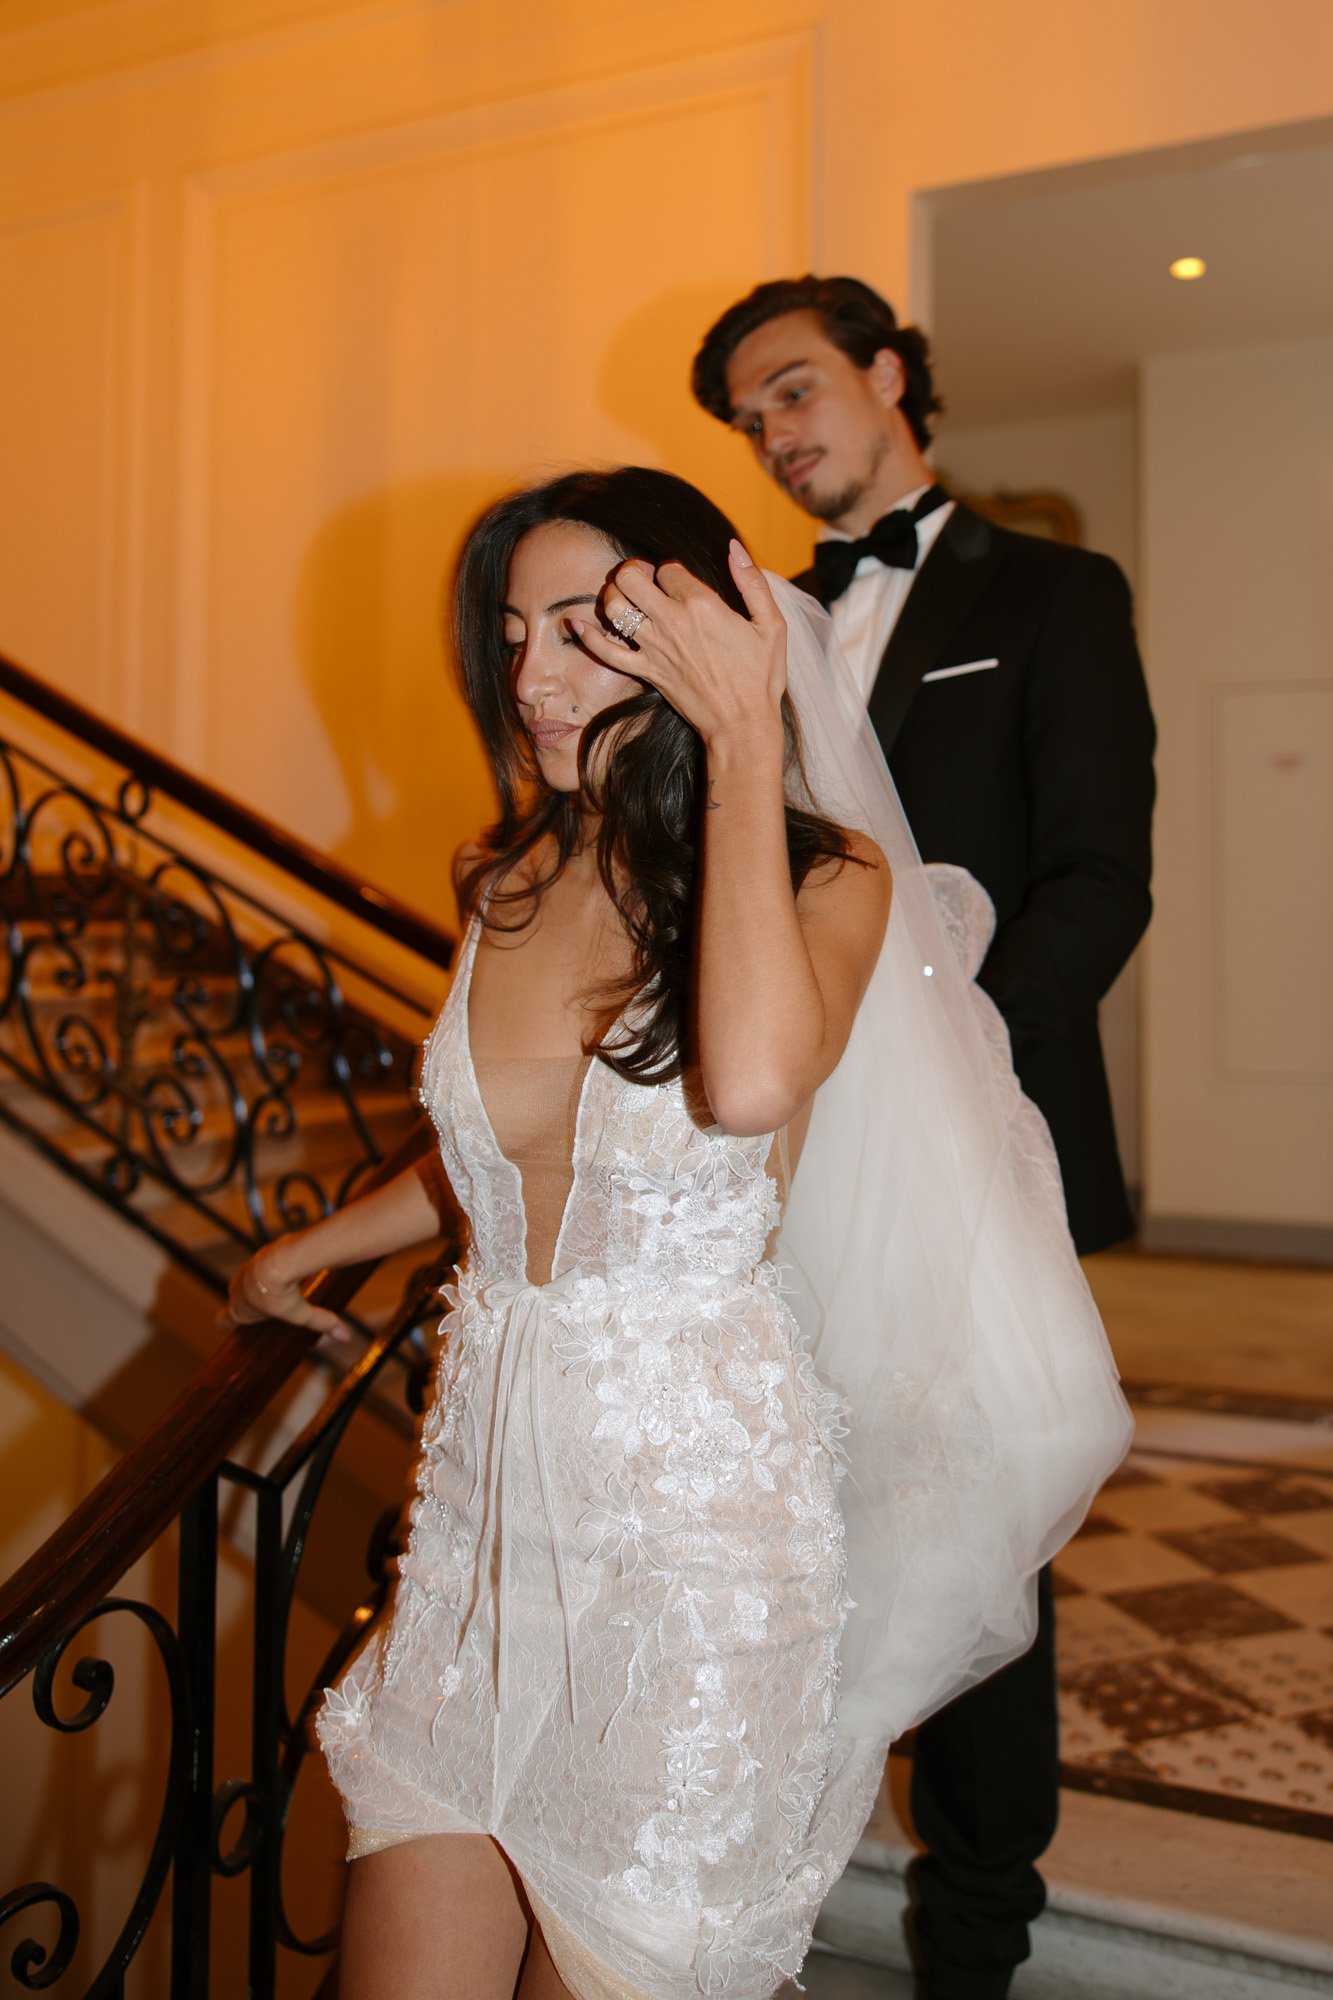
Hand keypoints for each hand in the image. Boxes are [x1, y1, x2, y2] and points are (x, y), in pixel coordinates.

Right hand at [217, 1237, 349, 1341]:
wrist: (279, 1261)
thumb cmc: (283, 1294)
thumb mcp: (302, 1314)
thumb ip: (323, 1323)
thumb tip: (345, 1337)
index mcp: (240, 1310)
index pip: (222, 1321)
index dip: (226, 1323)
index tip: (232, 1324)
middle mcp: (237, 1290)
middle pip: (233, 1298)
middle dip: (244, 1302)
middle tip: (262, 1307)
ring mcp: (244, 1272)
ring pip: (244, 1281)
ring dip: (255, 1285)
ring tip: (272, 1289)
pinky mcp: (256, 1257)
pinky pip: (257, 1267)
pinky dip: (266, 1270)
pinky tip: (280, 1270)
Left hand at [573, 541, 786, 753]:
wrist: (742, 724)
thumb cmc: (760, 676)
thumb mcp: (771, 624)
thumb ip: (752, 581)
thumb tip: (734, 547)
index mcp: (702, 604)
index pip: (667, 567)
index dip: (670, 569)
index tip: (678, 581)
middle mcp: (672, 622)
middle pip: (631, 579)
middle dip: (632, 571)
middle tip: (641, 579)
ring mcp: (655, 648)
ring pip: (615, 608)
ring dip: (612, 595)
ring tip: (622, 596)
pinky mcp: (646, 672)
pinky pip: (606, 651)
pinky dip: (588, 636)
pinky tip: (578, 624)